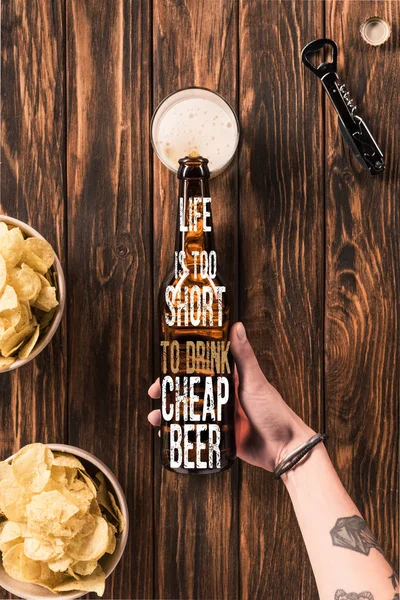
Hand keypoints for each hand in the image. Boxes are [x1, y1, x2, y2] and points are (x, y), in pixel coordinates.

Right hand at [148, 322, 314, 471]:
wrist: (285, 449)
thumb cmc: (275, 412)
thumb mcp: (255, 381)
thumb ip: (244, 356)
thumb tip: (236, 326)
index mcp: (231, 379)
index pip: (201, 368)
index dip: (181, 367)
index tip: (164, 367)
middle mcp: (224, 396)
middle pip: (190, 390)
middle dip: (170, 392)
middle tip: (154, 393)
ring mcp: (221, 417)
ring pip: (190, 412)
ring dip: (171, 413)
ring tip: (156, 418)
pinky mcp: (221, 437)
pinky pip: (197, 433)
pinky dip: (182, 432)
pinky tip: (169, 434)